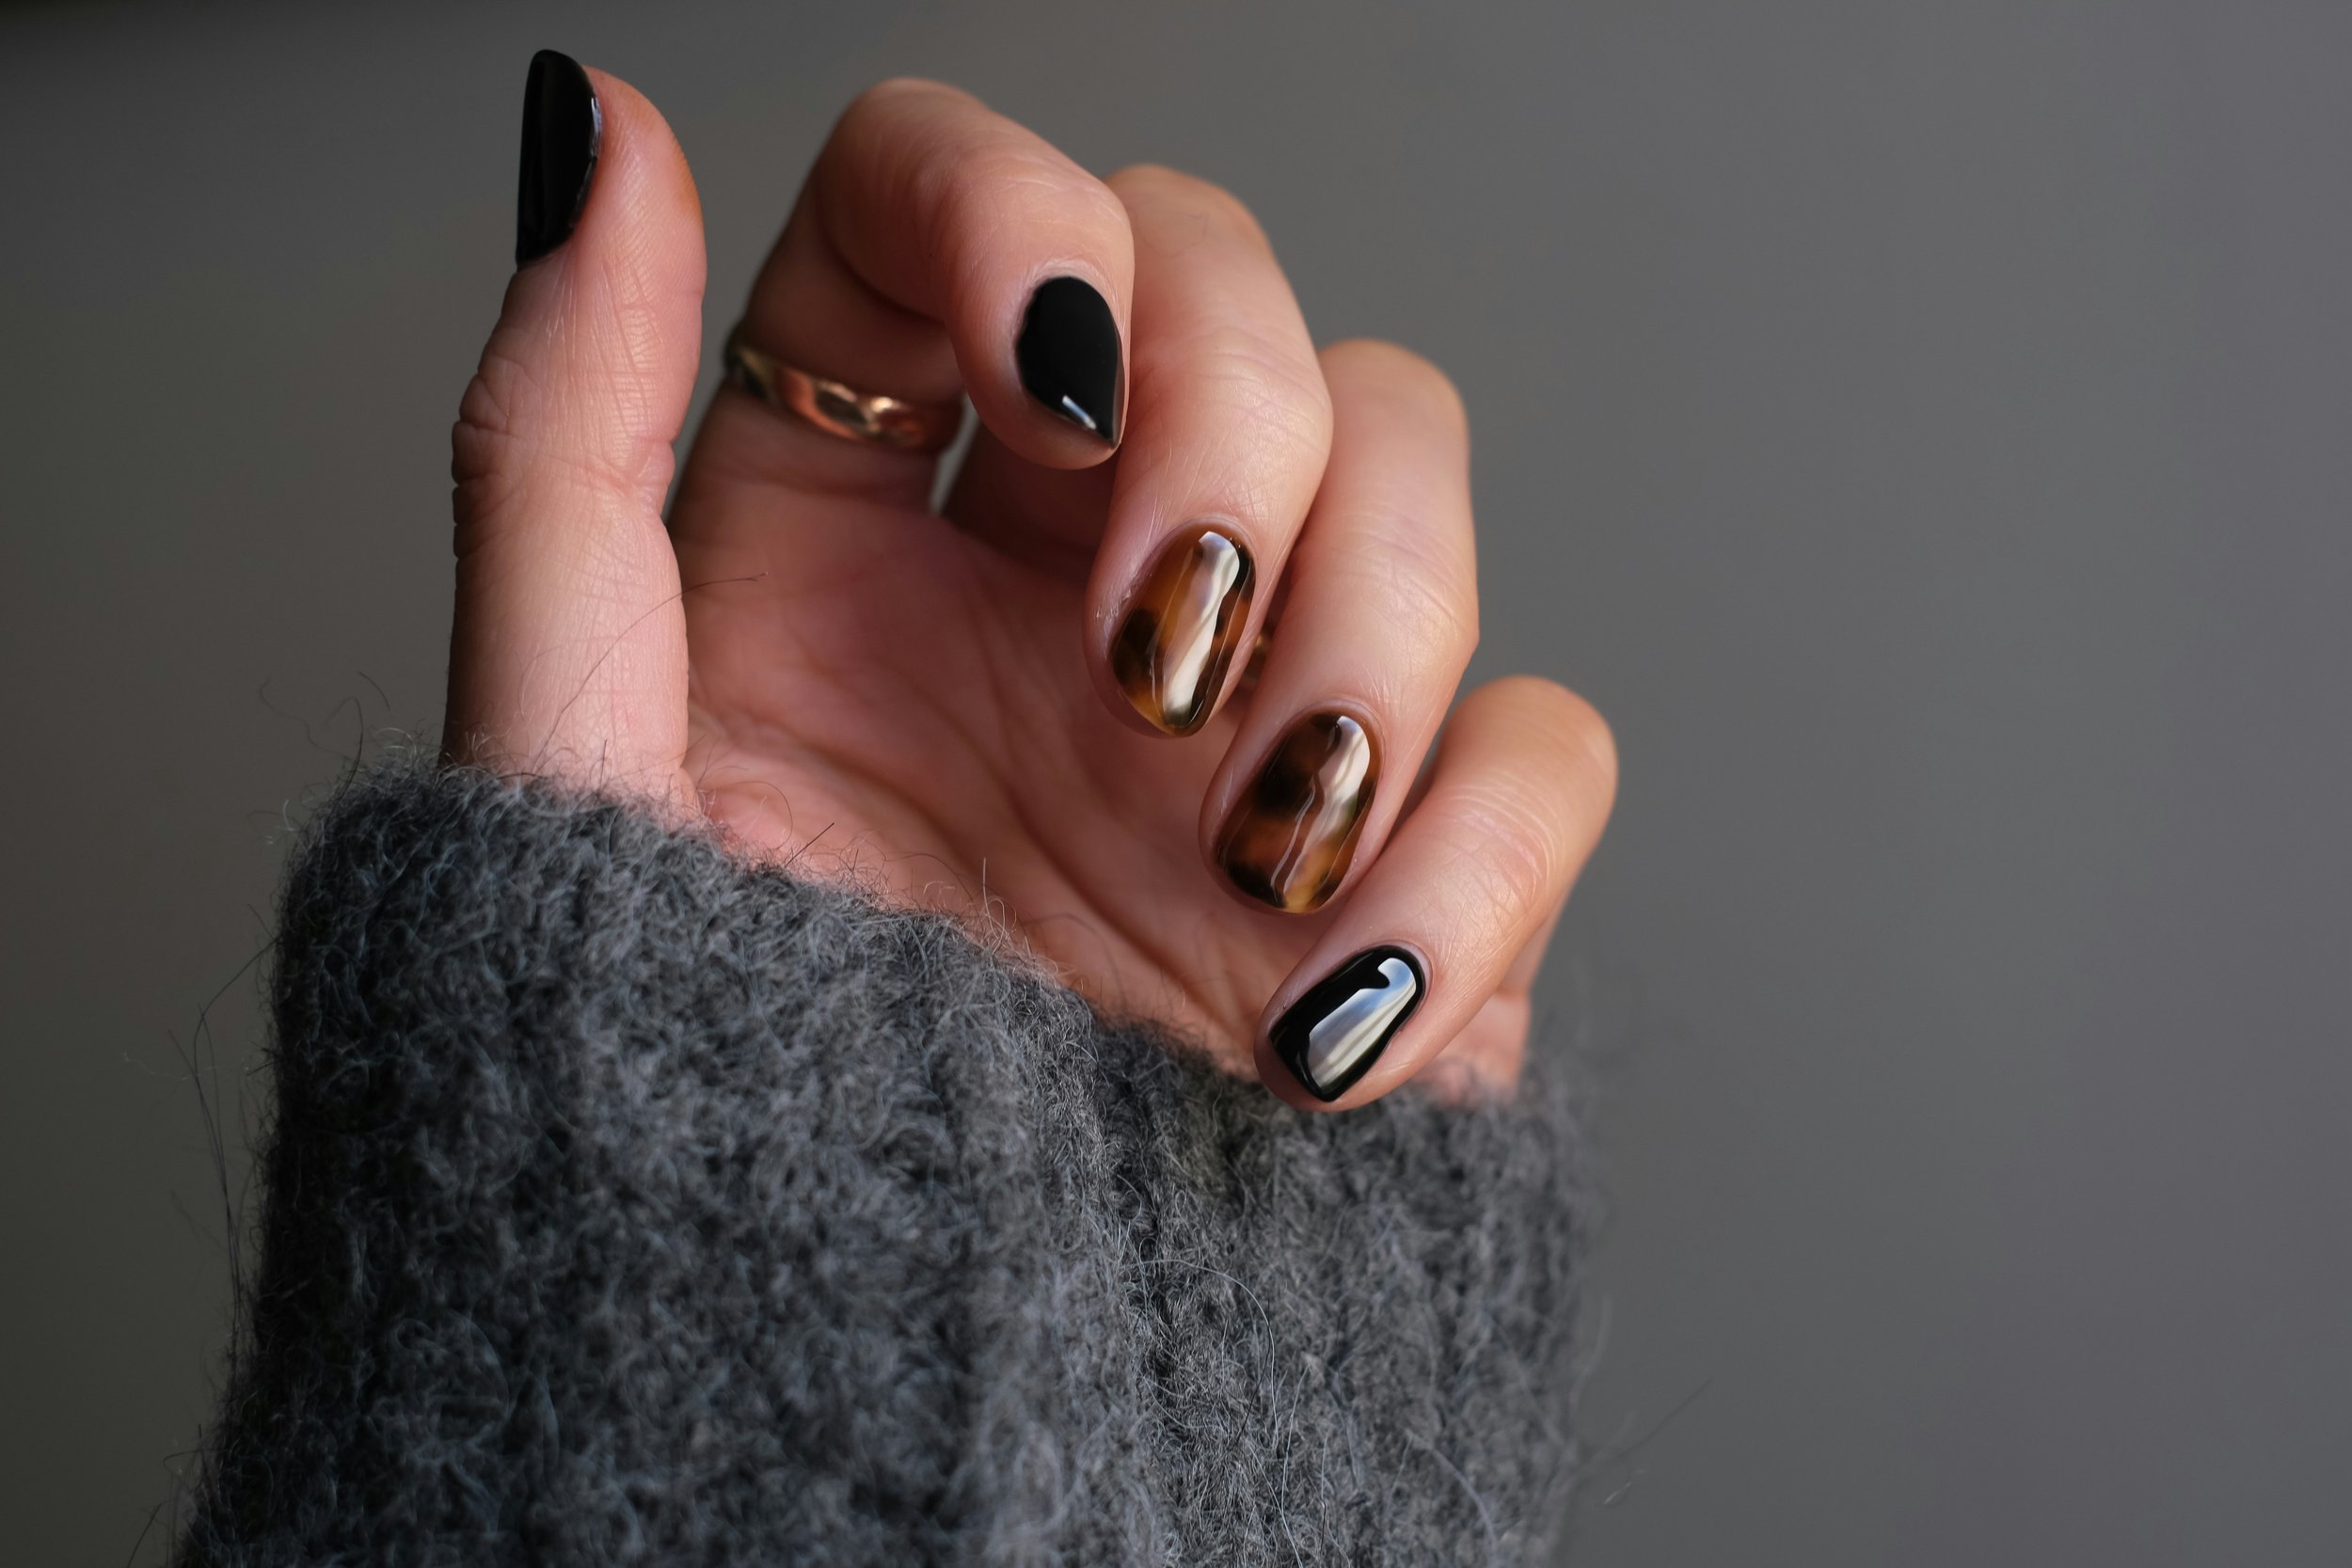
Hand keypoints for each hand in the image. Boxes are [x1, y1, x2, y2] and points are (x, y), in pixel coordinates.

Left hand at [445, 55, 1614, 1109]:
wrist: (866, 1384)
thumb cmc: (690, 1103)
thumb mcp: (573, 762)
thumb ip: (559, 440)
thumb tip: (593, 120)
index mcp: (849, 512)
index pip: (960, 196)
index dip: (1029, 220)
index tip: (1045, 384)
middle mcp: (1059, 569)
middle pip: (1233, 280)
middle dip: (1236, 428)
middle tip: (1149, 654)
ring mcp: (1247, 702)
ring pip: (1416, 461)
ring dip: (1368, 615)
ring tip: (1243, 825)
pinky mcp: (1401, 853)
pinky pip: (1545, 743)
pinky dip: (1477, 846)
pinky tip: (1329, 1001)